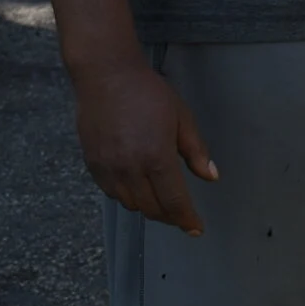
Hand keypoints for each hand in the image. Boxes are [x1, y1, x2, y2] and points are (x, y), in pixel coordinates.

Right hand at [68, 57, 216, 234]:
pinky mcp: (93, 165)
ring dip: (149, 208)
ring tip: (162, 201)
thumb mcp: (182, 118)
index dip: (187, 219)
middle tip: (182, 215)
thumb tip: (212, 177)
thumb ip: (196, 151)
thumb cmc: (149, 93)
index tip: (196, 229)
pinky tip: (138, 187)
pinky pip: (112, 193)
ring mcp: (108, 168)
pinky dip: (128, 197)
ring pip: (131, 204)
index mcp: (156, 157)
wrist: (106, 76)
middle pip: (152, 208)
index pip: (174, 201)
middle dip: (170, 216)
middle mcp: (130, 168)